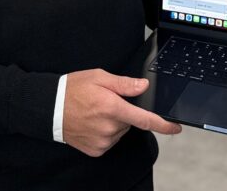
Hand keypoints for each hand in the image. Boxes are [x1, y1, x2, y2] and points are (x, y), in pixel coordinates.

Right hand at [62, 69, 181, 156]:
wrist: (49, 108)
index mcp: (112, 107)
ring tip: (94, 112)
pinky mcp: (96, 149)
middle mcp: (109, 127)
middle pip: (129, 122)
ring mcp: (102, 140)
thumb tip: (144, 86)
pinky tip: (92, 124)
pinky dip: (105, 133)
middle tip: (105, 102)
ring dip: (113, 123)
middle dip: (123, 112)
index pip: (145, 119)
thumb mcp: (99, 77)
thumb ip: (124, 84)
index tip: (176, 127)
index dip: (164, 124)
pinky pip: (109, 141)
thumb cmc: (72, 89)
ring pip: (119, 132)